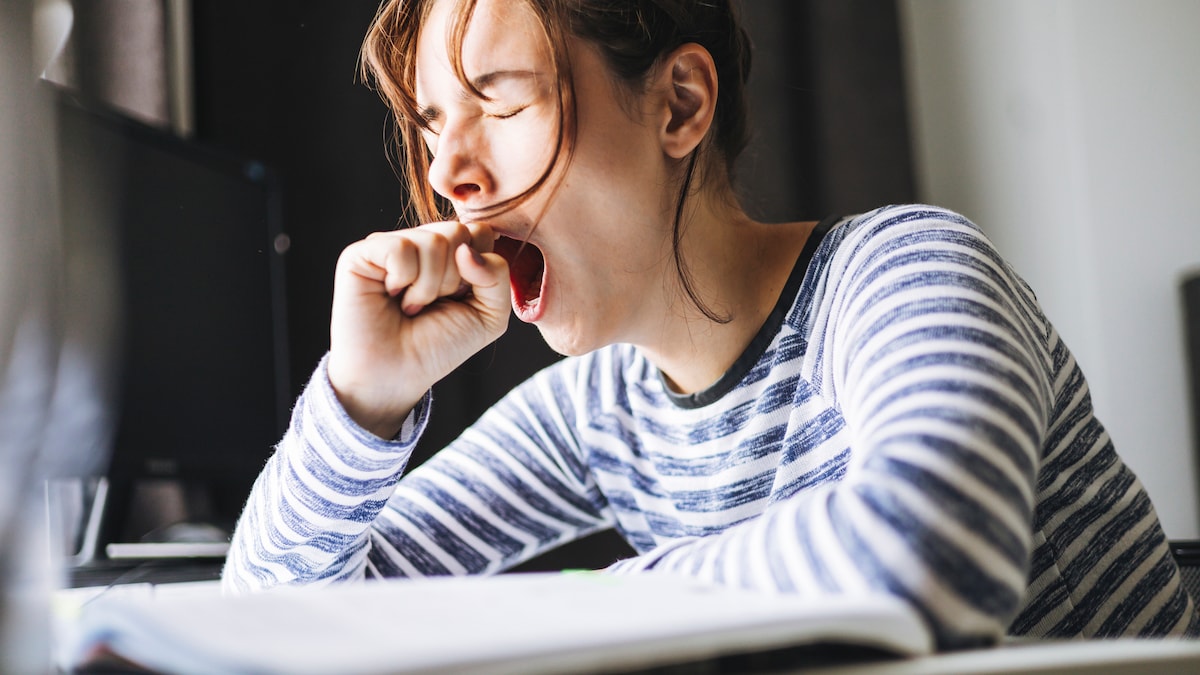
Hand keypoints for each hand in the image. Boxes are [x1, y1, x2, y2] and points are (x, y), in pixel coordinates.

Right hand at [327, 221, 509, 437]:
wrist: (397, 374)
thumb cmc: (438, 345)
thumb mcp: (489, 315)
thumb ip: (497, 276)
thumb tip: (466, 249)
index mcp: (450, 251)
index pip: (480, 231)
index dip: (479, 270)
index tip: (460, 298)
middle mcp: (420, 241)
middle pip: (460, 231)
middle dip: (455, 280)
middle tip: (432, 304)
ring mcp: (391, 244)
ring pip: (433, 241)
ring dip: (429, 287)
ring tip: (412, 306)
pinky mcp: (362, 253)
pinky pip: (400, 249)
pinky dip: (404, 281)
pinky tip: (392, 296)